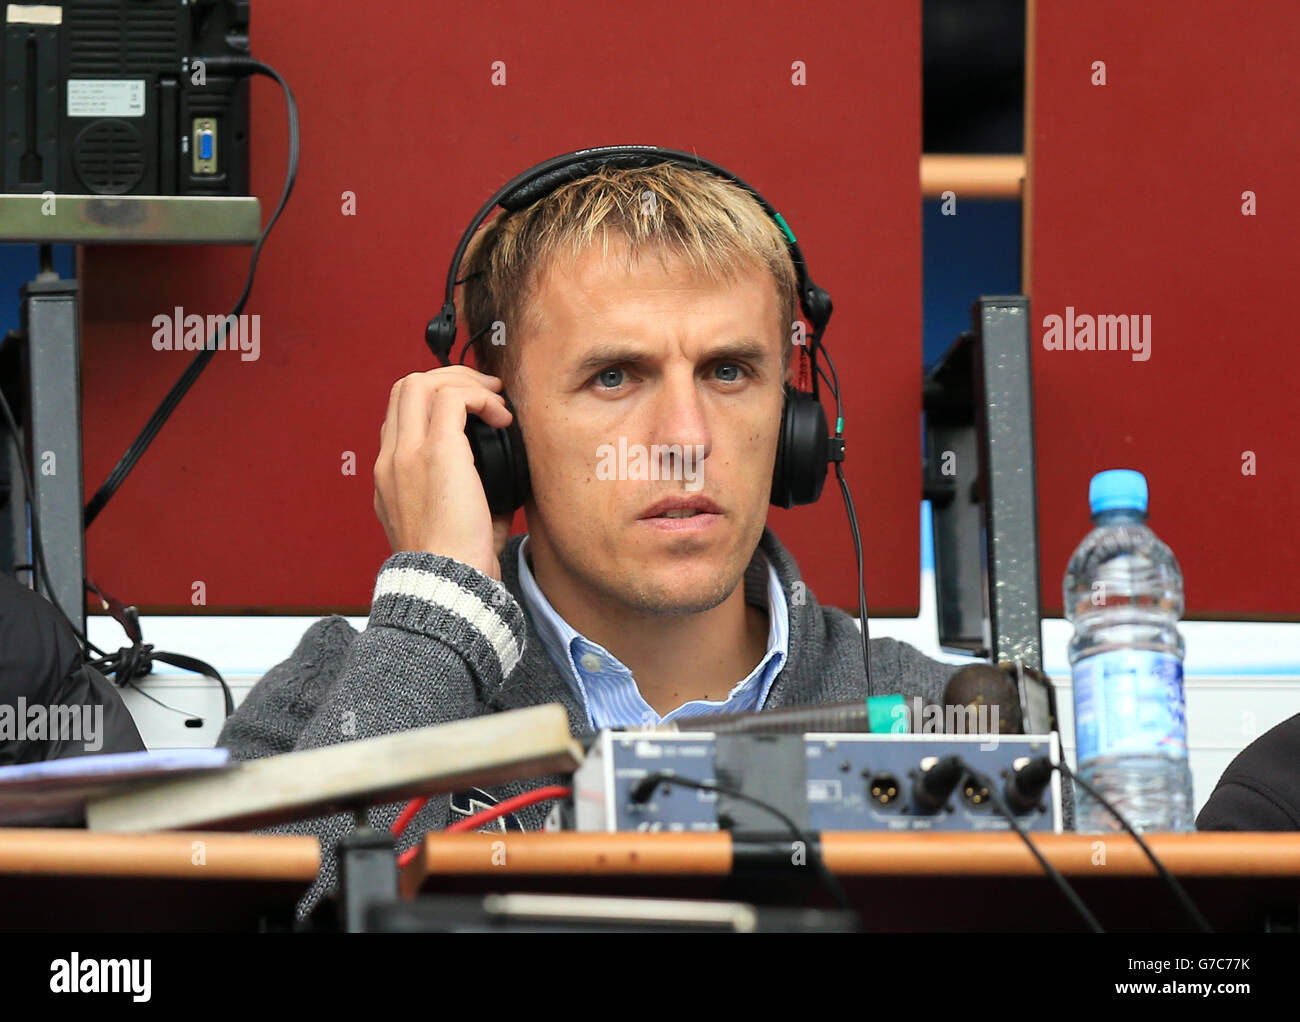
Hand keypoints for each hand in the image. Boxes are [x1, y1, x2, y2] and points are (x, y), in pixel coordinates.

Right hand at [373, 366, 514, 580]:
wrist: (447, 584)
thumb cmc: (455, 564)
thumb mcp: (448, 522)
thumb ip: (462, 492)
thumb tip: (499, 474)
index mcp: (390, 476)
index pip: (400, 416)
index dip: (436, 402)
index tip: (471, 411)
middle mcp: (392, 459)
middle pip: (406, 388)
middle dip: (450, 379)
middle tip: (486, 393)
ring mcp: (408, 453)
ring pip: (422, 382)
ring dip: (465, 382)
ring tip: (495, 399)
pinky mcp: (436, 453)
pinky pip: (453, 398)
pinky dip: (481, 398)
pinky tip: (502, 418)